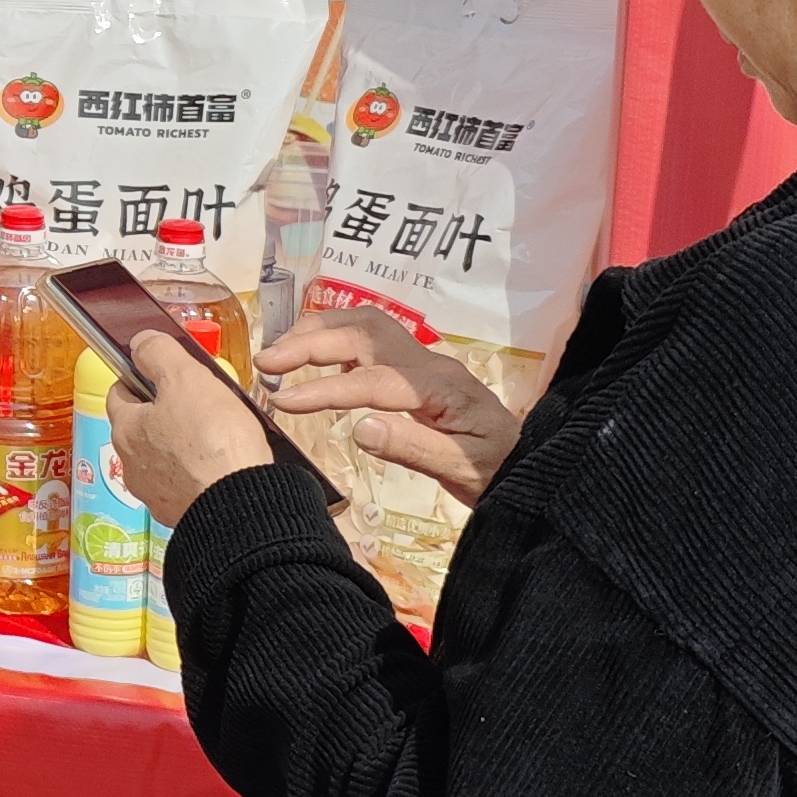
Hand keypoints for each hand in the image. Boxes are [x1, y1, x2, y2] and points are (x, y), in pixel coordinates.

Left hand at [105, 334, 284, 522]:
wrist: (240, 505)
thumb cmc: (212, 442)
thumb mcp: (186, 378)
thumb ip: (159, 354)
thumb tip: (140, 343)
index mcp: (126, 428)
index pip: (119, 394)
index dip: (138, 379)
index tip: (158, 374)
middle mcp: (132, 464)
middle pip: (140, 428)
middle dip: (163, 413)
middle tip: (196, 403)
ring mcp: (155, 493)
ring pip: (161, 459)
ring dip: (179, 446)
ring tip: (213, 436)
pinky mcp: (180, 513)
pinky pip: (183, 486)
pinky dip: (196, 475)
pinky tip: (219, 467)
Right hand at [259, 305, 518, 503]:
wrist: (530, 464)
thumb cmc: (497, 471)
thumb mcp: (461, 471)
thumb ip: (412, 447)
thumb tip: (360, 427)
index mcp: (440, 387)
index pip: (372, 380)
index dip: (324, 388)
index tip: (282, 402)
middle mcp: (429, 363)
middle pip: (363, 332)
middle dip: (311, 342)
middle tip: (266, 364)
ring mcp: (423, 361)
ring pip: (366, 325)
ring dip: (320, 330)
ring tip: (281, 352)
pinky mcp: (417, 369)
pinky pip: (371, 338)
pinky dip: (336, 337)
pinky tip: (313, 357)